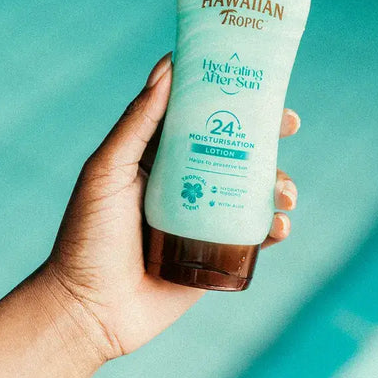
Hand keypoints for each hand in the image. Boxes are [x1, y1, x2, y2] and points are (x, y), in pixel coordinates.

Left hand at [44, 52, 300, 360]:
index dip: (229, 97)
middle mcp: (186, 181)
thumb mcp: (107, 171)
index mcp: (159, 157)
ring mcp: (204, 215)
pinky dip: (274, 227)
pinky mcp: (216, 250)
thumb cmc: (88, 236)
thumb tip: (167, 68)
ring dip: (278, 183)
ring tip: (284, 192)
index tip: (256, 81)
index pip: (200, 116)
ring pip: (252, 189)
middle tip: (288, 124)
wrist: (91, 310)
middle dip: (267, 135)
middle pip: (235, 148)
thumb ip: (137, 123)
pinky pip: (254, 233)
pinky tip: (279, 226)